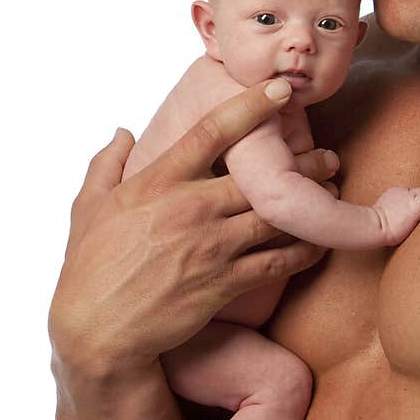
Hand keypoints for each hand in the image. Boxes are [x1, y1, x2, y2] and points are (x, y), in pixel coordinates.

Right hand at [48, 80, 338, 374]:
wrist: (98, 330)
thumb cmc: (89, 267)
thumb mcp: (87, 207)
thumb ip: (106, 164)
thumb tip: (122, 132)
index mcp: (159, 181)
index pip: (212, 131)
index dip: (251, 105)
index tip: (279, 88)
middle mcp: (190, 208)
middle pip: (260, 175)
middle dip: (300, 163)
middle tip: (326, 155)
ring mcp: (211, 246)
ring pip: (276, 215)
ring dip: (309, 203)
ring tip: (332, 193)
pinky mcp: (224, 282)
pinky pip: (276, 262)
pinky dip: (303, 250)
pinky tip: (319, 242)